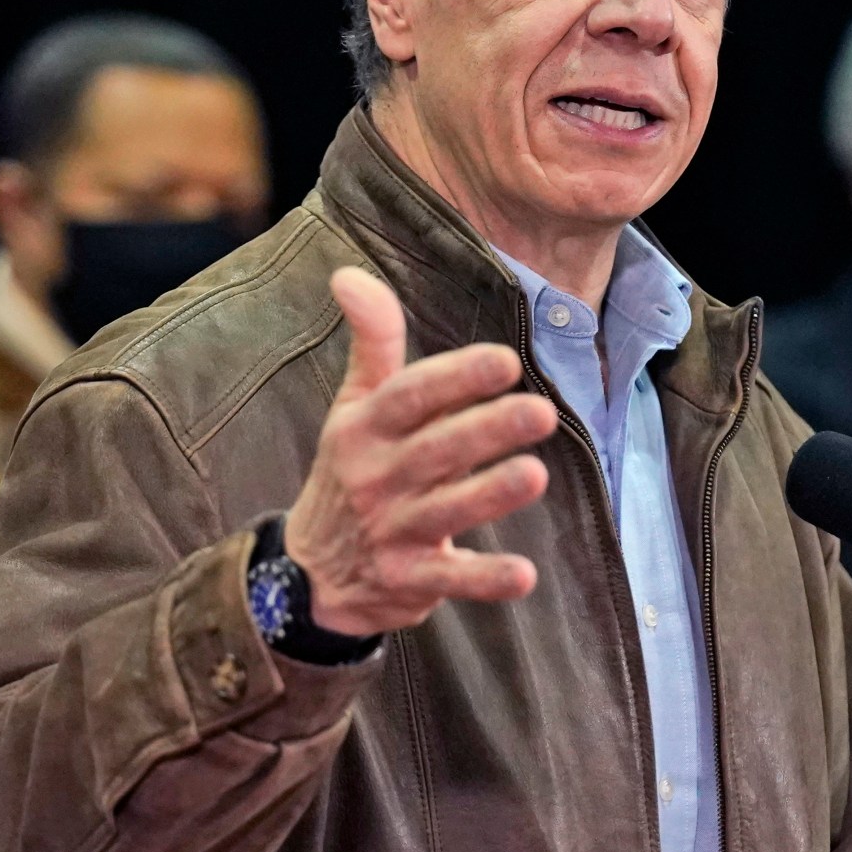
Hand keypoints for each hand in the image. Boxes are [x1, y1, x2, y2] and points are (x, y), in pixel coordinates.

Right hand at [284, 266, 557, 636]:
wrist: (310, 573)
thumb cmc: (351, 471)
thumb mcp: (354, 406)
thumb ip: (371, 341)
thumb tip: (349, 272)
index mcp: (365, 428)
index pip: (408, 397)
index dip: (454, 379)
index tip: (503, 362)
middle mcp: (376, 478)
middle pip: (434, 450)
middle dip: (485, 430)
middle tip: (541, 412)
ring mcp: (390, 532)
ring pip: (444, 511)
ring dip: (488, 495)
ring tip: (535, 475)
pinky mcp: (408, 580)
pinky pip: (449, 580)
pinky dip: (485, 580)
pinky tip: (525, 576)